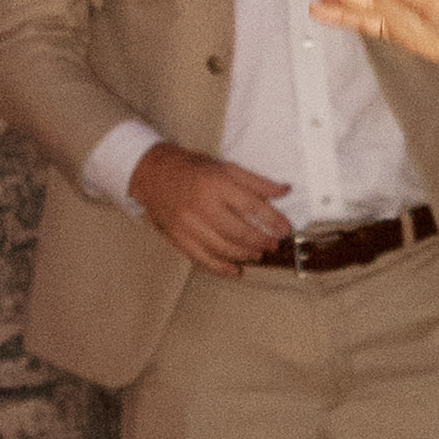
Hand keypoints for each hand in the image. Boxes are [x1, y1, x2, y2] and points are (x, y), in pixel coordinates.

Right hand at [131, 142, 292, 274]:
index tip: (285, 229)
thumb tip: (285, 191)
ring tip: (258, 254)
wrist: (152, 174)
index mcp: (217, 185)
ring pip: (223, 248)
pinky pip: (202, 259)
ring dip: (245, 255)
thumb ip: (256, 182)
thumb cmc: (193, 169)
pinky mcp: (178, 239)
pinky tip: (235, 270)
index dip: (273, 221)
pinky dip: (221, 268)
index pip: (252, 207)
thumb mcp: (226, 167)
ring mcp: (188, 225)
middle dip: (261, 241)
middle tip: (273, 245)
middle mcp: (202, 207)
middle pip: (239, 232)